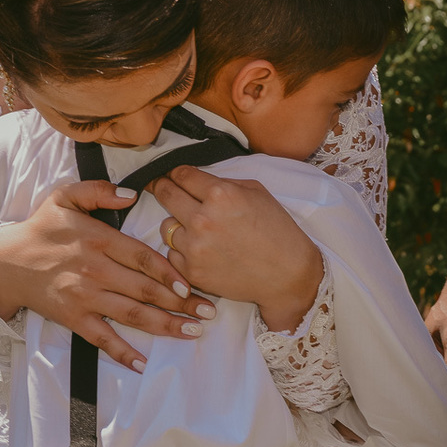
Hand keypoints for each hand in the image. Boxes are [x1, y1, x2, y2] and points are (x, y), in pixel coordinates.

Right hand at [0, 180, 217, 370]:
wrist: (5, 262)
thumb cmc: (42, 227)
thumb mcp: (65, 196)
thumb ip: (99, 191)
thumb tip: (133, 193)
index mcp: (99, 241)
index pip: (142, 258)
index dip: (169, 272)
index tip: (191, 285)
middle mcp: (95, 271)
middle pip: (145, 289)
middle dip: (180, 304)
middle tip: (208, 313)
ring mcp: (84, 297)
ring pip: (131, 315)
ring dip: (164, 326)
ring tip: (192, 333)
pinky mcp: (73, 318)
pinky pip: (101, 338)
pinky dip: (122, 352)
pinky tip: (142, 363)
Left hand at [151, 166, 322, 332]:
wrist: (287, 274)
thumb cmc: (277, 231)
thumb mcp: (257, 193)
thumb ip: (224, 183)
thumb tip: (197, 179)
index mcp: (221, 195)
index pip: (182, 175)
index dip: (174, 172)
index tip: (171, 174)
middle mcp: (203, 219)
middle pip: (166, 194)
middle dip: (161, 186)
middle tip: (159, 185)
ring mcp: (195, 247)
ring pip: (166, 227)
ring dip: (176, 224)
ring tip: (195, 229)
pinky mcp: (192, 271)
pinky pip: (172, 253)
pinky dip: (182, 250)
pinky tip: (201, 250)